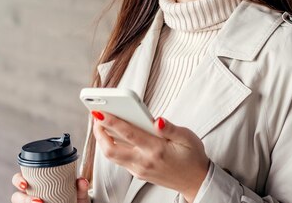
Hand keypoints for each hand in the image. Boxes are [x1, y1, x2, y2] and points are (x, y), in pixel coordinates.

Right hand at [11, 172, 90, 202]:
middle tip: (38, 201)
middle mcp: (32, 193)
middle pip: (17, 195)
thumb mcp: (78, 192)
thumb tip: (82, 181)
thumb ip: (80, 187)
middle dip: (23, 199)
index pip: (20, 178)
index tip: (25, 184)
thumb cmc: (74, 197)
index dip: (18, 180)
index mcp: (37, 182)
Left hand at [92, 112, 209, 202]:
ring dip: (102, 140)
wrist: (195, 181)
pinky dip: (111, 146)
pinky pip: (119, 160)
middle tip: (96, 116)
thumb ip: (171, 128)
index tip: (100, 111)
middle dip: (99, 132)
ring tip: (100, 123)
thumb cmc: (192, 157)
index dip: (112, 121)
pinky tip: (111, 135)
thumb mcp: (188, 138)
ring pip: (112, 156)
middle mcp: (144, 161)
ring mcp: (139, 169)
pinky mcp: (137, 173)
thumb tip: (157, 120)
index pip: (128, 133)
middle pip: (111, 149)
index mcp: (156, 150)